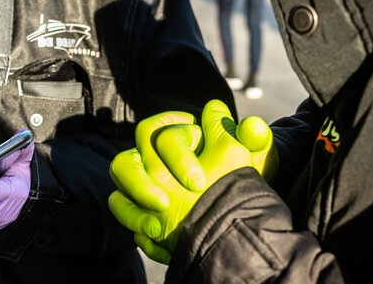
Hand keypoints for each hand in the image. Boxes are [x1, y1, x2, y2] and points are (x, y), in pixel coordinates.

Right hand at [109, 100, 275, 262]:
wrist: (239, 212)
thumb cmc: (243, 177)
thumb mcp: (252, 160)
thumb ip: (255, 140)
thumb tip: (252, 125)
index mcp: (178, 138)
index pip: (160, 135)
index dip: (176, 157)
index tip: (198, 182)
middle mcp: (152, 160)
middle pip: (125, 162)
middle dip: (140, 184)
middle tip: (165, 204)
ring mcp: (143, 187)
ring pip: (117, 195)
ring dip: (132, 212)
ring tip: (155, 229)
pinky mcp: (141, 214)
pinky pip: (127, 223)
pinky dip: (143, 236)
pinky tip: (163, 248)